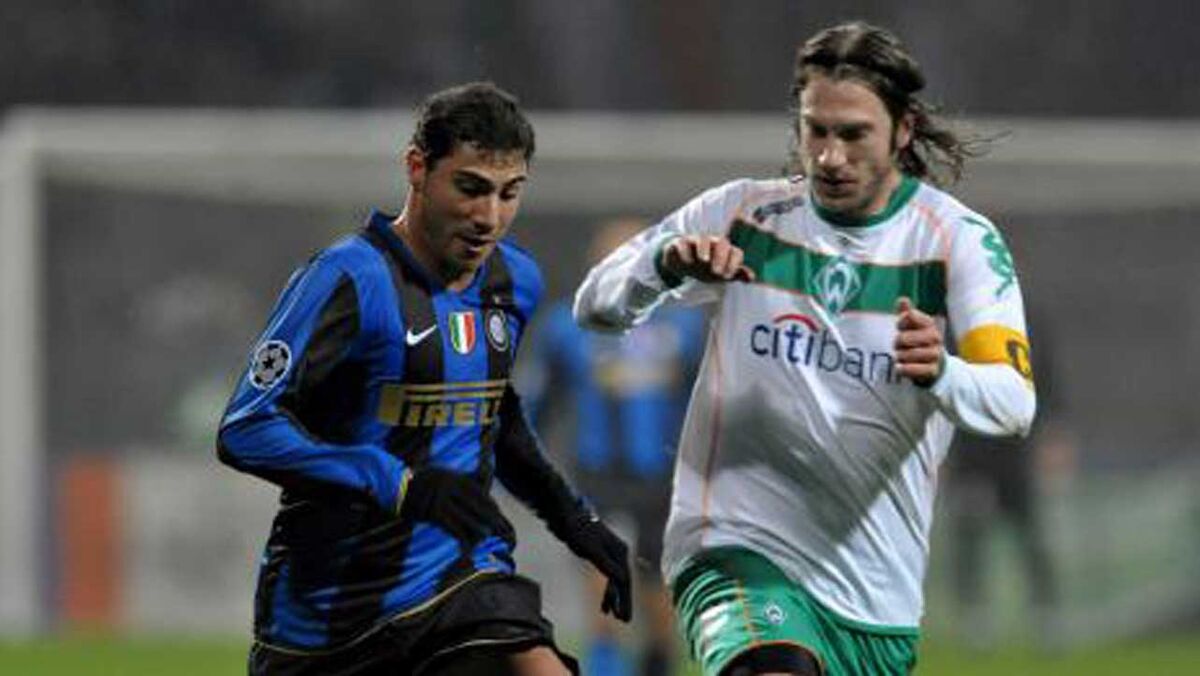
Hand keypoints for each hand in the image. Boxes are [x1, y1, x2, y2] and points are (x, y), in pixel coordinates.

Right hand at [400, 467, 514, 544]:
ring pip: (466, 518)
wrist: (396, 490)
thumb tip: (485, 473)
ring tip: (485, 536)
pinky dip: (461, 539)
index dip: (489, 504)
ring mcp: (441, 500)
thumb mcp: (442, 473)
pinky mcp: (434, 514)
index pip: (478, 492)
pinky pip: (453, 528)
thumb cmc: (422, 482)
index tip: (497, 513)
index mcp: (453, 477)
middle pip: (475, 505)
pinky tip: (466, 547)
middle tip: (497, 527)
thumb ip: (461, 476)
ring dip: (477, 529)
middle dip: (488, 517)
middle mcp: (449, 486)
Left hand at [558, 513, 631, 621]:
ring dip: (614, 598)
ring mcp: (610, 555)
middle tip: (623, 620)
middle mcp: (619, 553)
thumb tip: (623, 579)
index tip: (624, 616)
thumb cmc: (578, 530)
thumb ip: (606, 564)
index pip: (625, 580)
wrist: (566, 516)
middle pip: (623, 582)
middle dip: (622, 601)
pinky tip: (604, 605)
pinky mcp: (601, 557)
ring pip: (615, 581)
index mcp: (620, 551)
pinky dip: (606, 592)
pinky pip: (608, 578)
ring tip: (613, 616)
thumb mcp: (591, 549)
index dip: (625, 599)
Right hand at [661, 235, 755, 283]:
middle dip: (721, 256)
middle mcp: (713, 243)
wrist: (683, 263)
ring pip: (703, 239)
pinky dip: (685, 251)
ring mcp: (697, 242)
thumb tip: (752, 277)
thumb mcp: (722, 272)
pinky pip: (683, 242)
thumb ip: (737, 274)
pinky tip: (687, 262)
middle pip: (722, 242)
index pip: (736, 252)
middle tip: (717, 273)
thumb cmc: (707, 268)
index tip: (728, 277)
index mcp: (726, 251)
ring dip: (704, 249)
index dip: (734, 264)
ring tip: (704, 261)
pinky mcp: (681, 243)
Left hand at [894, 297, 943, 386]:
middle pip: (904, 338)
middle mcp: (935, 338)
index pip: (910, 317)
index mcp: (929, 324)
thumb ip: (907, 314)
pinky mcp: (932, 370)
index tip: (900, 327)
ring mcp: (935, 355)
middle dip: (897, 342)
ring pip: (907, 354)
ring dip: (900, 356)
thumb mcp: (913, 327)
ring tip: (901, 356)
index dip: (901, 322)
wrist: (936, 366)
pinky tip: (899, 367)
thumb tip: (902, 299)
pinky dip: (903, 368)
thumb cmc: (919, 342)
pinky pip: (912, 369)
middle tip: (899, 345)